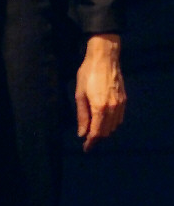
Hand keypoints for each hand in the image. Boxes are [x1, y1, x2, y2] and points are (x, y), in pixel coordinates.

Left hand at [75, 33, 126, 151]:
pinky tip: (105, 119)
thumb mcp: (80, 93)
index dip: (91, 143)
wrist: (105, 57)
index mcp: (100, 108)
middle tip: (87, 136)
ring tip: (94, 128)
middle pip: (106, 132)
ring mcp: (120, 105)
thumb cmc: (88, 73)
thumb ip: (82, 115)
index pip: (96, 133)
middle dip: (97, 137)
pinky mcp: (124, 100)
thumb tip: (82, 133)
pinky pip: (120, 118)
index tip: (85, 148)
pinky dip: (112, 123)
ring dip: (105, 130)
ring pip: (114, 126)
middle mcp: (113, 109)